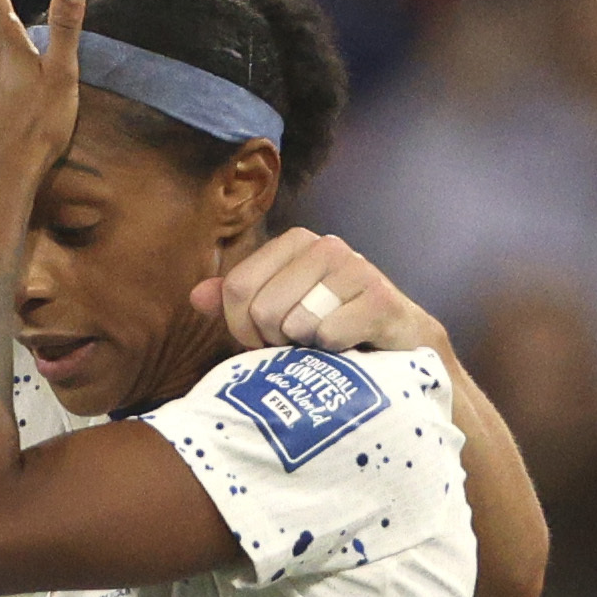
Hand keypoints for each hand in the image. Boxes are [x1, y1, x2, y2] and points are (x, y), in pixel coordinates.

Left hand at [212, 230, 441, 364]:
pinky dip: (332, 352)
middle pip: (261, 309)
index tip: (264, 340)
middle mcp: (326, 246)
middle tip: (300, 344)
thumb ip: (235, 302)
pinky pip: (327, 335)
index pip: (235, 288)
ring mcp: (357, 268)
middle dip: (274, 341)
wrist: (400, 349)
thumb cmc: (329, 331)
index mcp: (295, 243)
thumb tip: (196, 296)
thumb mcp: (276, 314)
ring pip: (293, 322)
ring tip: (325, 343)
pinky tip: (351, 347)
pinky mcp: (381, 299)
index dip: (241, 327)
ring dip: (305, 347)